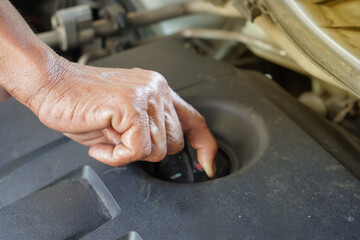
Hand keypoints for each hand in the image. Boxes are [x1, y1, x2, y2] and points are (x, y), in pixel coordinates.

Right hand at [32, 57, 217, 176]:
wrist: (50, 86)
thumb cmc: (81, 102)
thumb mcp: (123, 118)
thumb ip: (147, 130)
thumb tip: (161, 150)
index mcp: (158, 91)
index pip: (194, 121)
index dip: (205, 145)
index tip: (206, 164)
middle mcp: (157, 90)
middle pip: (174, 143)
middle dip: (148, 151)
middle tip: (121, 141)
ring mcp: (146, 97)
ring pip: (158, 150)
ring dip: (129, 152)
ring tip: (107, 136)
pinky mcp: (131, 107)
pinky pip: (137, 151)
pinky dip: (116, 157)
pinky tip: (100, 143)